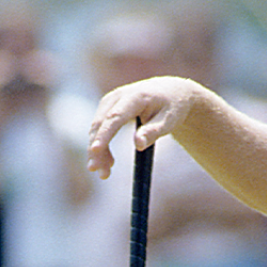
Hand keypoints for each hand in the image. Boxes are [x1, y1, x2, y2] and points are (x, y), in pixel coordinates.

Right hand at [87, 76, 207, 178]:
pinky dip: (101, 146)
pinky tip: (109, 162)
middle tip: (102, 174)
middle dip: (97, 150)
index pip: (115, 117)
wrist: (169, 92)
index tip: (95, 150)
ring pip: (96, 128)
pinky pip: (99, 129)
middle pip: (101, 124)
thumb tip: (138, 145)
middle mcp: (118, 96)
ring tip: (105, 174)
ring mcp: (110, 101)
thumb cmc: (171, 107)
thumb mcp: (169, 120)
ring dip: (97, 152)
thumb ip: (153, 131)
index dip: (104, 134)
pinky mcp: (107, 108)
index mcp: (135, 96)